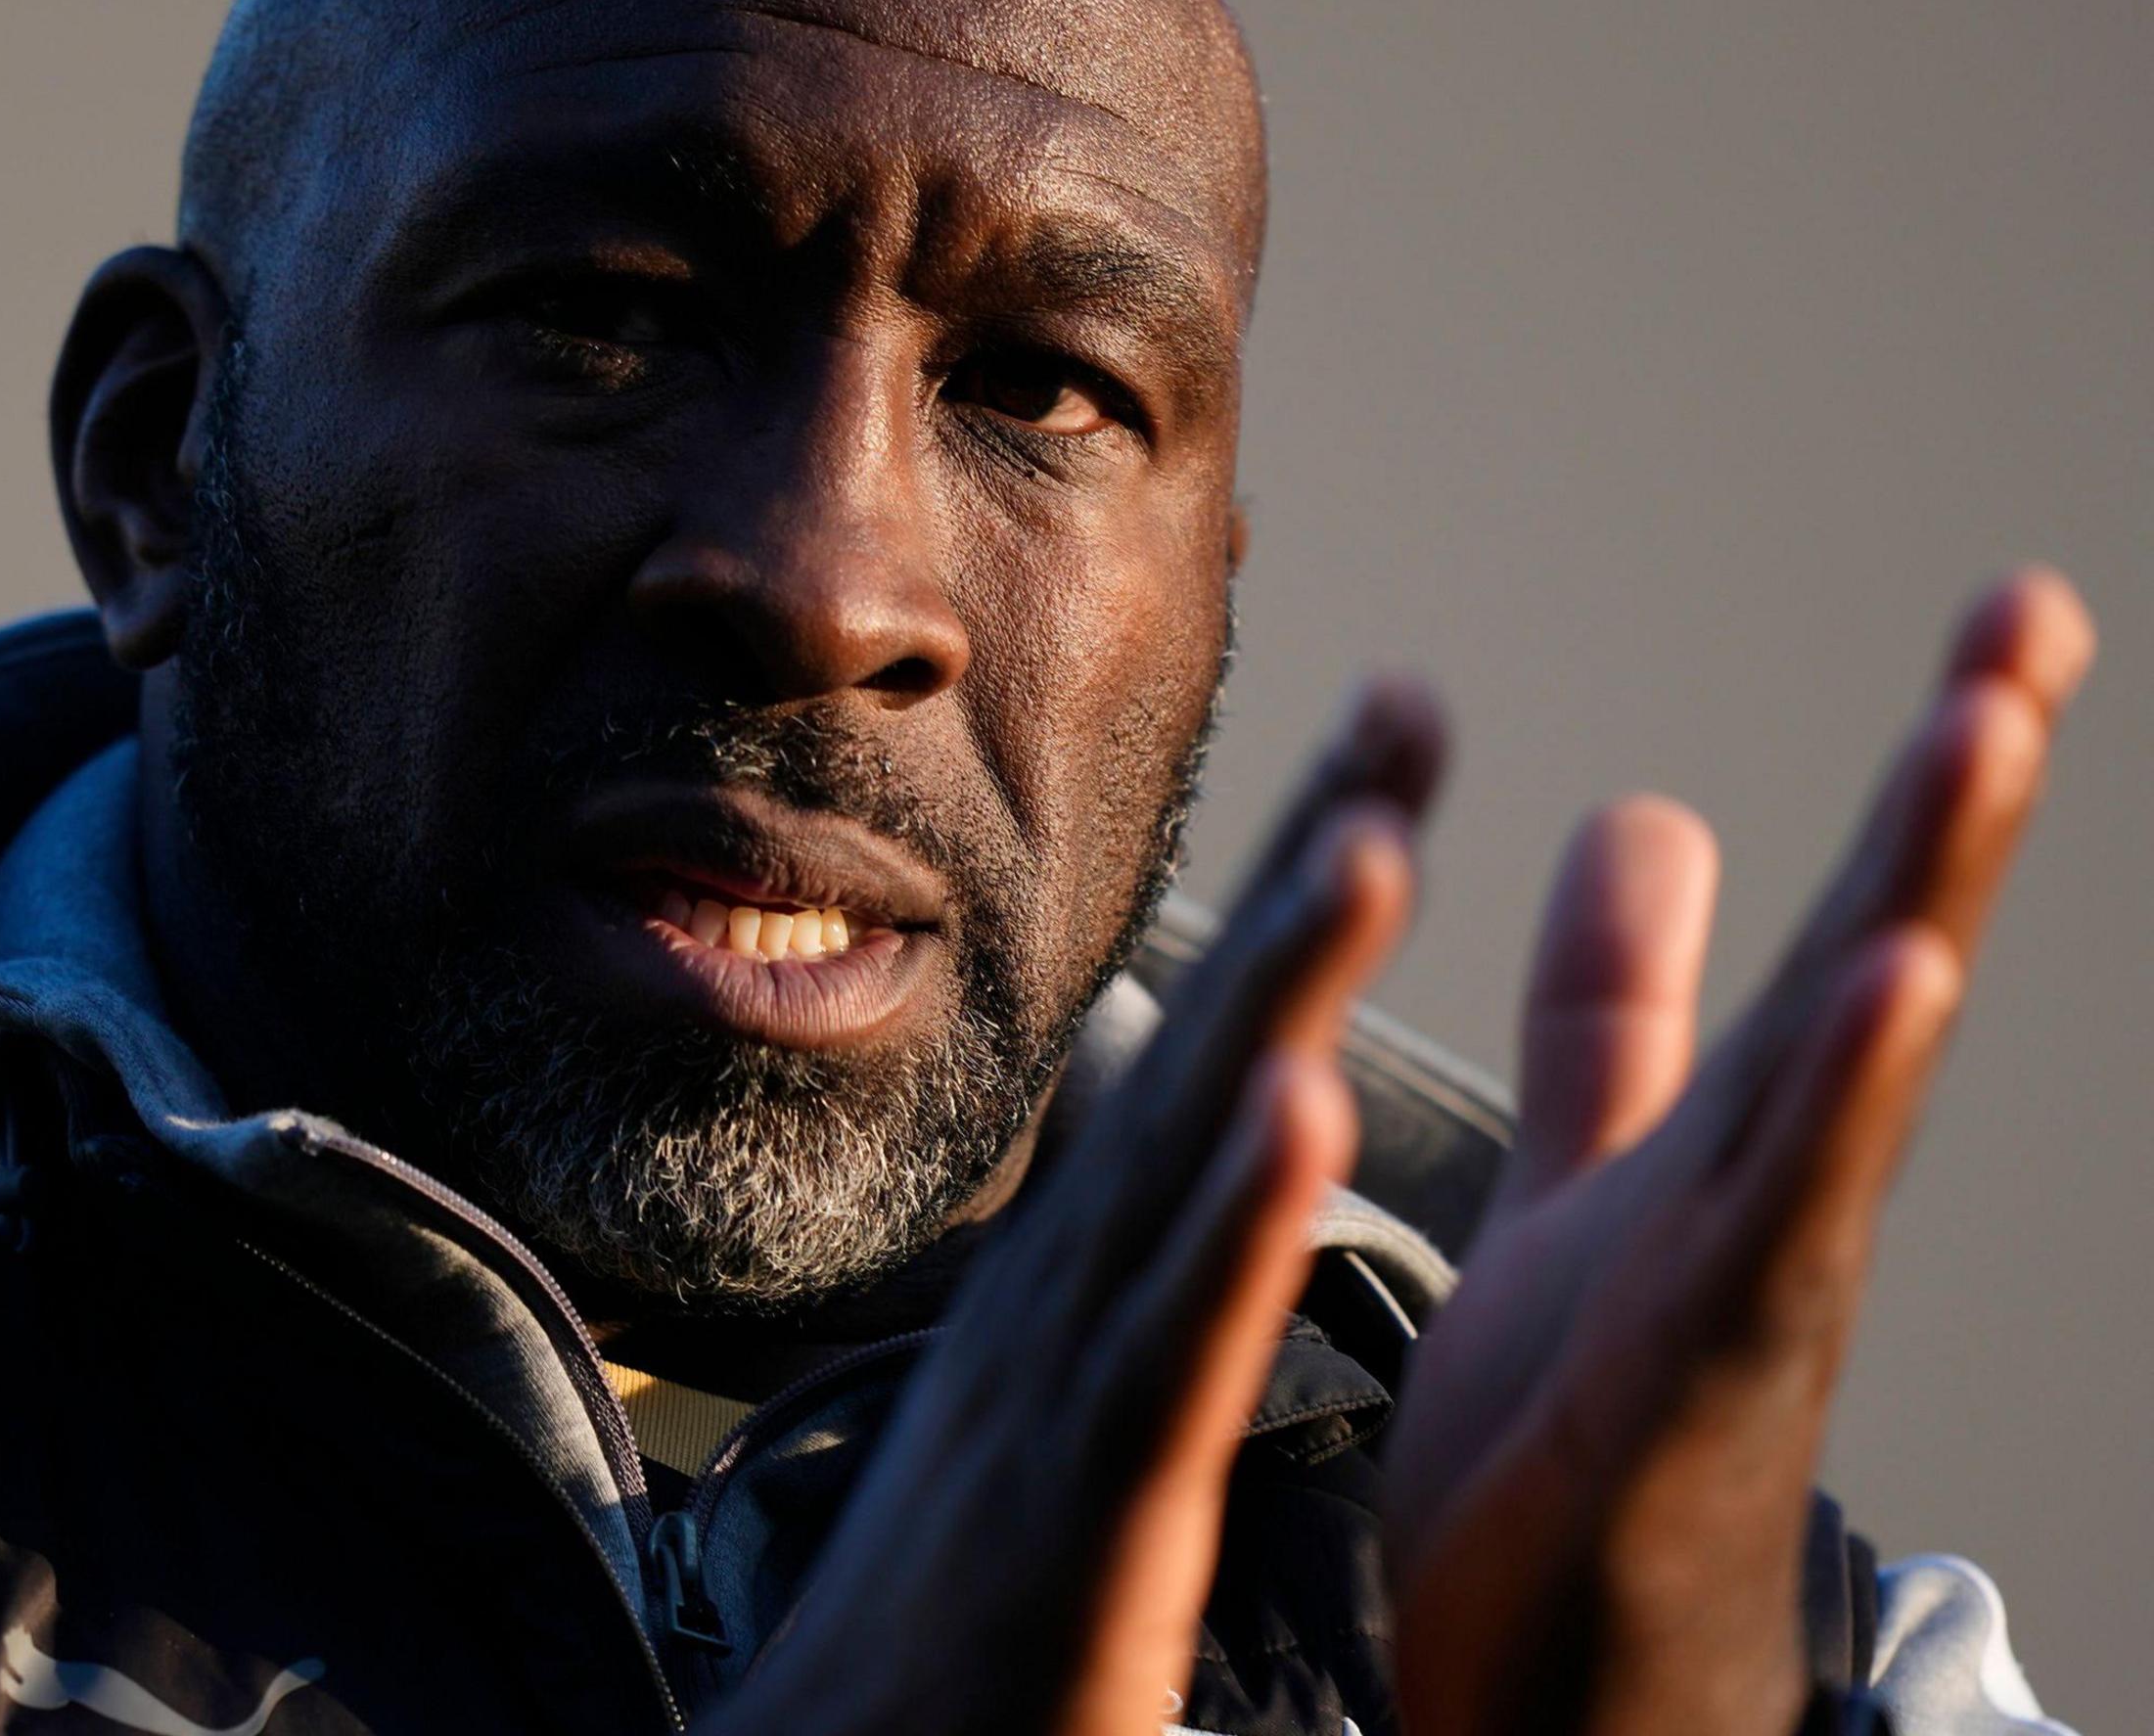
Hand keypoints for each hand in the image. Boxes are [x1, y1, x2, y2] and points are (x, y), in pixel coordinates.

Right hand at [711, 685, 1443, 1733]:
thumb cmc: (942, 1678)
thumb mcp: (1034, 1469)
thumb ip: (1091, 1352)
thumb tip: (1134, 1247)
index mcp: (1071, 1317)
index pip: (1197, 1077)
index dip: (1288, 921)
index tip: (1377, 769)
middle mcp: (1056, 1324)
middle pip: (1200, 1068)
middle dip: (1305, 885)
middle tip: (1406, 709)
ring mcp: (1059, 1415)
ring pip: (1185, 1182)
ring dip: (1277, 1005)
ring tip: (1373, 845)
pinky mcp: (1080, 1535)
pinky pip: (1166, 1371)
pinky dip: (1227, 1242)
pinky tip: (1295, 1119)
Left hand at [1384, 571, 2095, 1735]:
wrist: (1552, 1692)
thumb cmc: (1584, 1440)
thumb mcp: (1594, 1178)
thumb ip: (1619, 1017)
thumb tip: (1650, 813)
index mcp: (1745, 1141)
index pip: (1859, 925)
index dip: (1939, 782)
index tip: (2020, 614)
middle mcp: (1775, 1203)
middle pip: (1891, 970)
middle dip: (1961, 801)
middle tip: (2033, 621)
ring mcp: (1753, 1299)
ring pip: (1850, 1080)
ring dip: (1923, 901)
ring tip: (1986, 728)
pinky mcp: (1692, 1400)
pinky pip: (1771, 1239)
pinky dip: (1833, 1114)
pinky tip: (1896, 983)